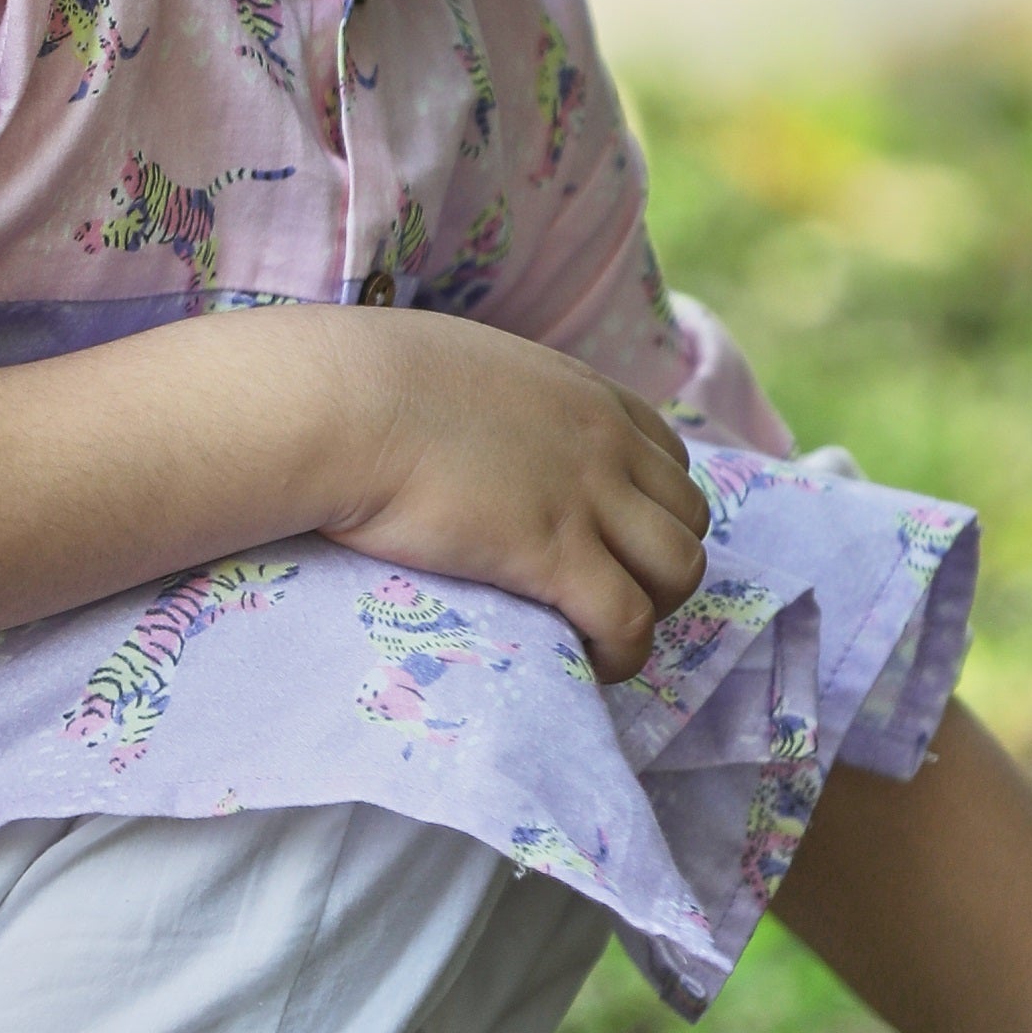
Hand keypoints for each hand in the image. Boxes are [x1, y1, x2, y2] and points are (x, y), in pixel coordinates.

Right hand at [318, 310, 709, 684]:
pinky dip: (623, 652)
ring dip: (652, 609)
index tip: (614, 545)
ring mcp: (586, 497)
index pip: (668, 459)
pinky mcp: (554, 554)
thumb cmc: (366, 383)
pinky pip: (628, 620)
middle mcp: (604, 442)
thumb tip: (459, 423)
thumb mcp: (460, 367)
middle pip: (689, 517)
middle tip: (607, 596)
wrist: (342, 403)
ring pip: (680, 569)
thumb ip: (492, 400)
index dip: (651, 511)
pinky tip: (586, 664)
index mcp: (583, 394)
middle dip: (661, 564)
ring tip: (599, 635)